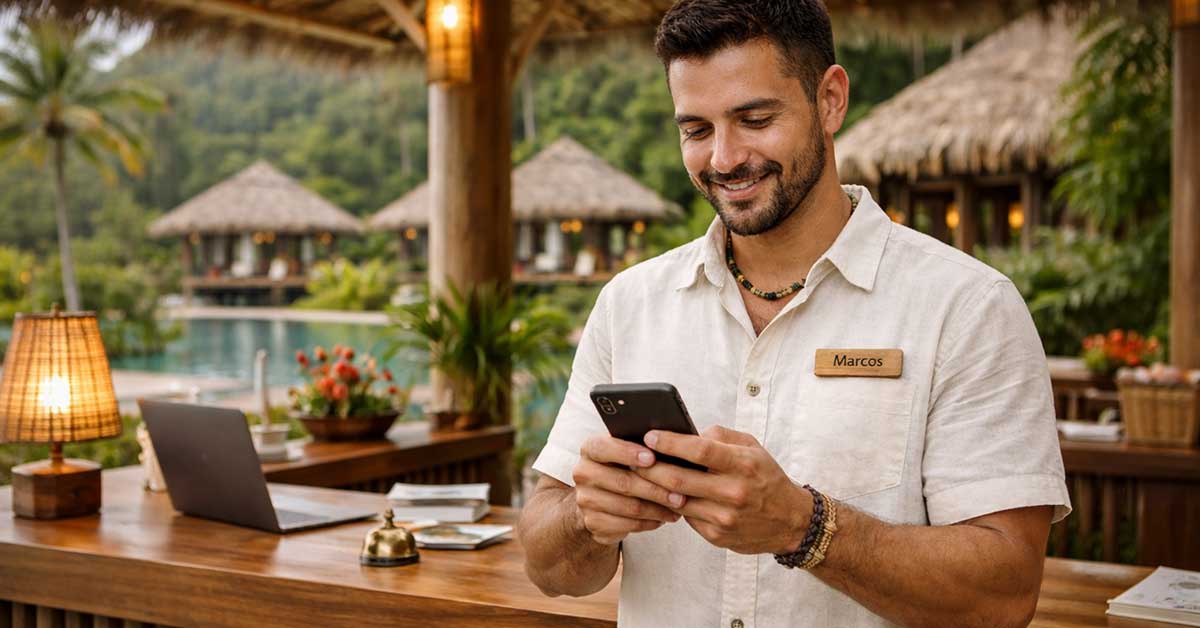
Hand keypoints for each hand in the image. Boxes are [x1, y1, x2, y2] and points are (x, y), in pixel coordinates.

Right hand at [571, 434, 687, 545]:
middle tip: (680, 494)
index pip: (604, 447)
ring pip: (628, 507)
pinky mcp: (592, 522)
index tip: (652, 458)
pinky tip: (663, 518)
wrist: (601, 497)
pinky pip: (626, 525)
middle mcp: (583, 473)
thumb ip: (644, 445)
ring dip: (657, 509)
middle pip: (622, 482)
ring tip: (678, 508)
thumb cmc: (625, 466)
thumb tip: (672, 444)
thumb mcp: (630, 451)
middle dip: (655, 489)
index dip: (627, 452)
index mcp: (590, 448)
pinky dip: (649, 522)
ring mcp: (585, 500)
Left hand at [634, 425, 812, 554]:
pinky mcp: (716, 536)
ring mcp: (724, 517)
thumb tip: (686, 433)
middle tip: (632, 457)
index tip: (649, 436)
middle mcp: (733, 492)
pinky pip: (685, 517)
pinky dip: (670, 505)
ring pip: (676, 500)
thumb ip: (720, 436)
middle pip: (679, 478)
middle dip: (650, 467)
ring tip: (638, 474)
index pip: (700, 450)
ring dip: (653, 487)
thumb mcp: (752, 448)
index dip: (671, 443)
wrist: (790, 521)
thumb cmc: (766, 477)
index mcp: (743, 465)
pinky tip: (660, 494)